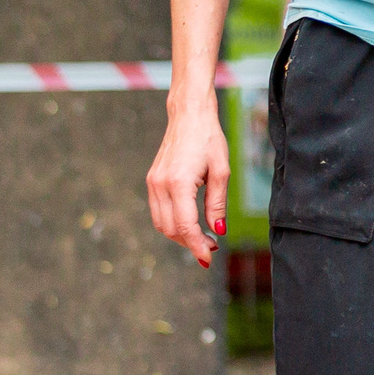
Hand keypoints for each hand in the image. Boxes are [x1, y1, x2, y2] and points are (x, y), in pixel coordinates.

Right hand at [145, 98, 229, 267]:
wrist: (188, 116)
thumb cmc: (209, 139)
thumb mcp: (221, 172)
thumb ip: (217, 204)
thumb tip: (219, 230)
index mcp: (178, 183)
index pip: (185, 225)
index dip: (196, 245)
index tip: (208, 258)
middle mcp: (160, 185)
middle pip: (170, 229)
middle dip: (190, 243)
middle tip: (212, 247)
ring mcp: (152, 183)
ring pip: (161, 223)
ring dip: (180, 235)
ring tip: (204, 238)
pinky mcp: (152, 180)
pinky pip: (158, 211)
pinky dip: (172, 222)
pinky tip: (190, 223)